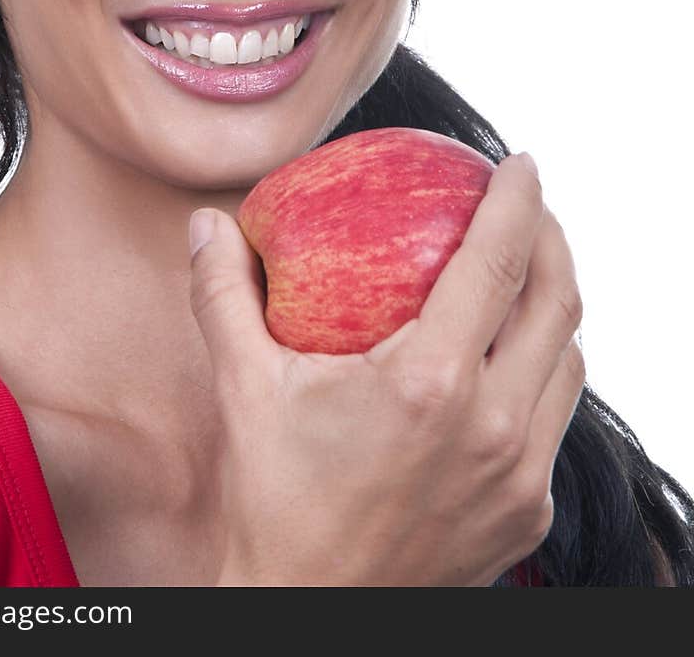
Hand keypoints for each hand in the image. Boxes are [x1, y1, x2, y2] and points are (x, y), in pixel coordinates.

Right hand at [188, 152, 584, 585]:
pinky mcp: (526, 516)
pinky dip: (544, 373)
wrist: (307, 618)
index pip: (497, 263)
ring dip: (554, 307)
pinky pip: (555, 422)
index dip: (518, 201)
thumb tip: (206, 222)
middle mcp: (493, 426)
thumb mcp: (244, 389)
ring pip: (566, 363)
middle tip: (529, 205)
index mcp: (431, 383)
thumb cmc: (274, 502)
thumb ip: (223, 294)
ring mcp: (518, 476)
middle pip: (556, 304)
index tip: (520, 162)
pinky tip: (508, 361)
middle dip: (553, 239)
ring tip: (525, 274)